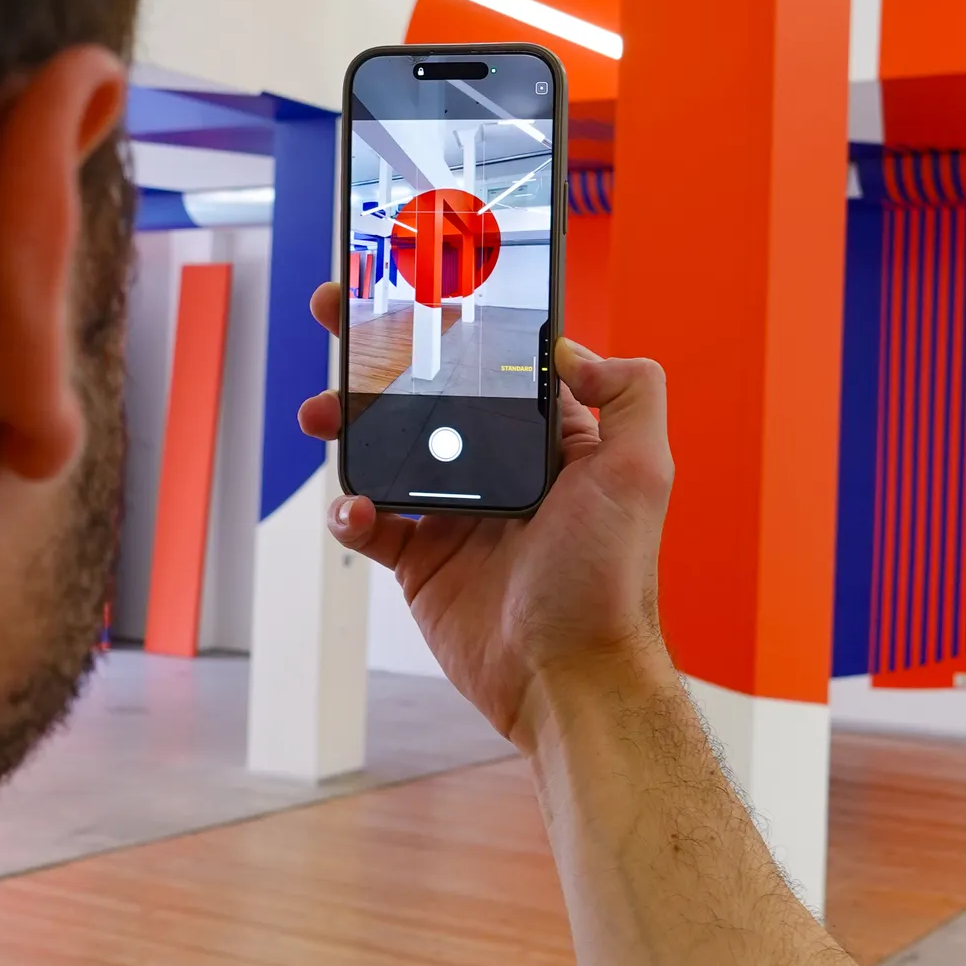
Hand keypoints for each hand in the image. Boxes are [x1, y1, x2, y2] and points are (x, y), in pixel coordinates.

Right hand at [298, 286, 674, 746]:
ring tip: (324, 415)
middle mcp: (501, 467)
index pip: (492, 362)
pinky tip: (353, 507)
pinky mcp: (421, 560)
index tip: (407, 288)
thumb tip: (569, 347)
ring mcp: (456, 512)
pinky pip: (370, 520)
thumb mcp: (641, 470)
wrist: (566, 677)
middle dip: (379, 358)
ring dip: (350, 423)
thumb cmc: (610, 580)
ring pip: (388, 448)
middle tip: (335, 321)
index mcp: (550, 438)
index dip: (449, 322)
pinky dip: (349, 508)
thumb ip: (628, 392)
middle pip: (427, 394)